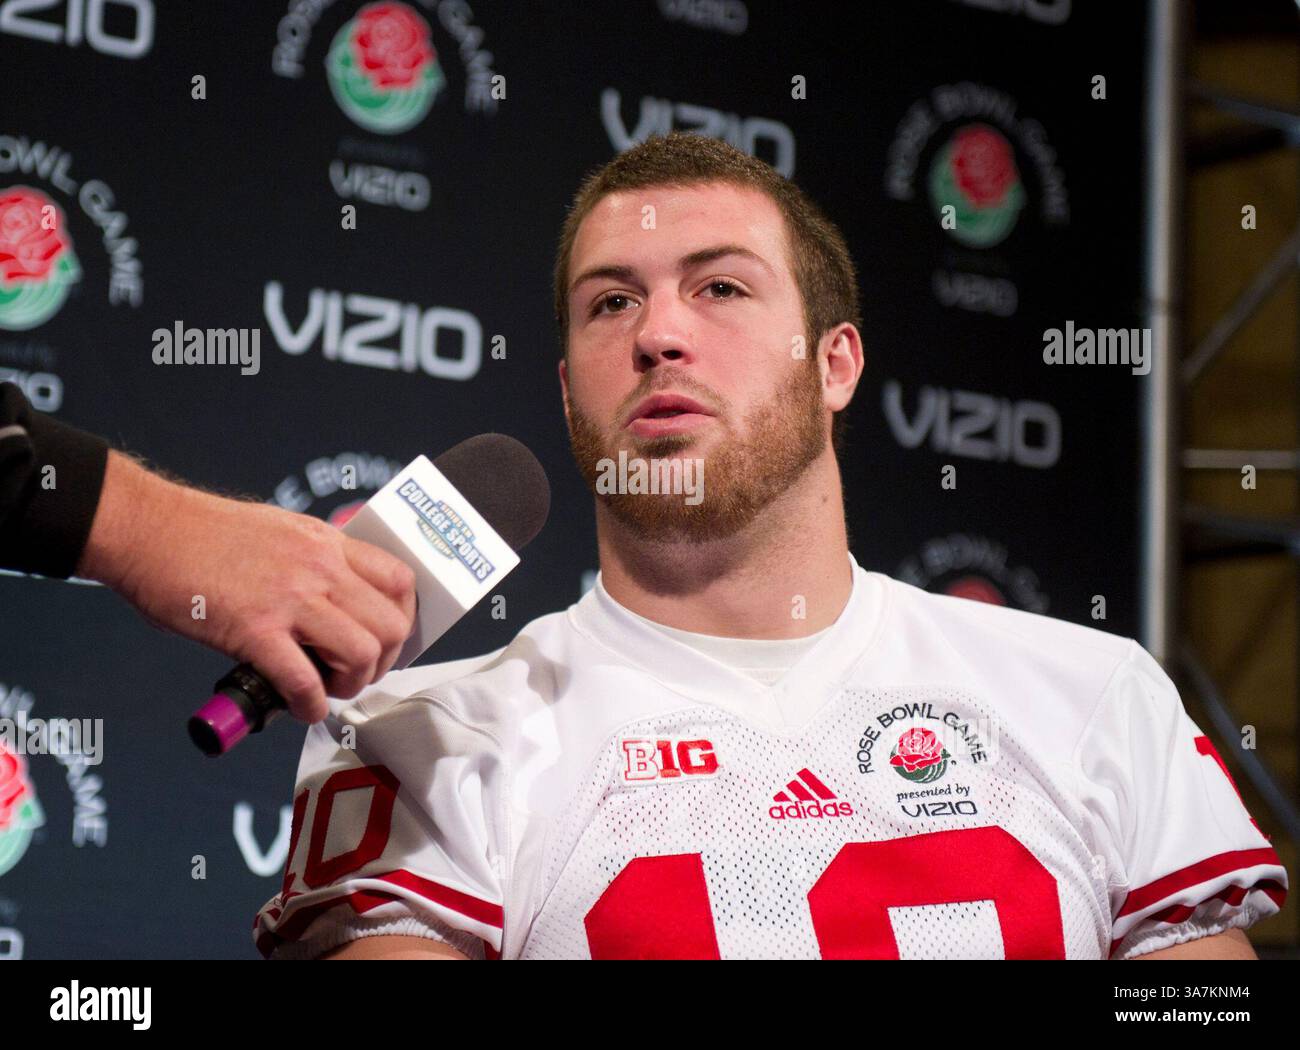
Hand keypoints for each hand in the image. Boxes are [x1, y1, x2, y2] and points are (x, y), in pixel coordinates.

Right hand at [78, 451, 416, 721]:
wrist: (148, 528)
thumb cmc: (202, 533)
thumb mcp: (281, 530)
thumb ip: (314, 560)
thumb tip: (334, 599)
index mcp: (327, 542)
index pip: (400, 580)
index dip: (403, 620)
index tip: (387, 641)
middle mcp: (319, 567)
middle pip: (391, 624)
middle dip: (382, 662)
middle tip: (355, 674)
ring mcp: (289, 598)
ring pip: (361, 652)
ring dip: (351, 684)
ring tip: (327, 689)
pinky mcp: (253, 628)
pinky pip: (303, 680)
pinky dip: (309, 704)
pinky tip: (298, 707)